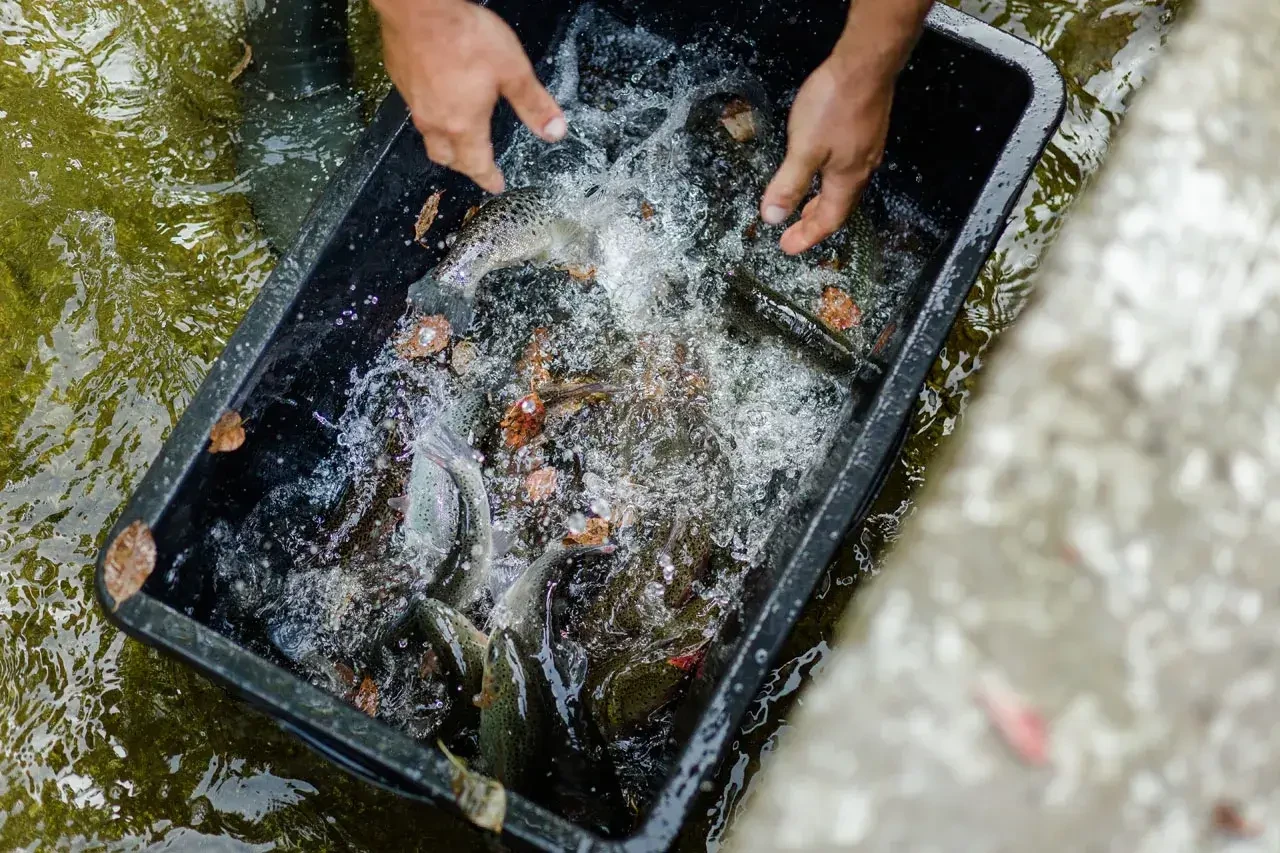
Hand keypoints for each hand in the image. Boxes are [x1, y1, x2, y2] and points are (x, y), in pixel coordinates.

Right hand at [375, 0, 566, 192]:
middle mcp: (435, 121)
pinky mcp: (402, 82)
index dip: (489, 178)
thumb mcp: (513, 70)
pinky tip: (439, 102)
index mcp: (464, 125)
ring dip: (445, 145)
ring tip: (458, 141)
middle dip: (465, 166)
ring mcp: (415, 103)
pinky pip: (416, 112)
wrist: (418, 8)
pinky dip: (430, 116)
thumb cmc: (464, 36)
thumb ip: (533, 104)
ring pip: (429, 137)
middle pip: (447, 158)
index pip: (477, 165)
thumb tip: (555, 132)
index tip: (496, 185)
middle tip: (477, 166)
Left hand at [760, 54, 893, 254]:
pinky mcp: (866, 131)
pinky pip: (848, 168)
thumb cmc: (834, 105)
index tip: (787, 247)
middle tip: (794, 232)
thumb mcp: (803, 149)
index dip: (807, 236)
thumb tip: (771, 218)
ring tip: (805, 207)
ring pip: (843, 187)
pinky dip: (830, 180)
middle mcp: (862, 169)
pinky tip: (822, 169)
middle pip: (838, 206)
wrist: (866, 64)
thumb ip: (788, 184)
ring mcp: (866, 149)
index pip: (827, 220)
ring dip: (823, 201)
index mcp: (847, 180)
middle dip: (814, 222)